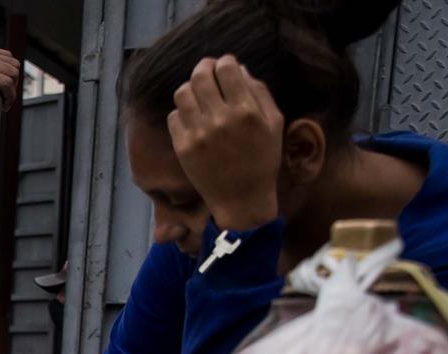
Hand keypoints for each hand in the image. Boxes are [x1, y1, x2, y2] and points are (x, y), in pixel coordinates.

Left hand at [0, 46, 19, 126]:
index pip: (7, 83)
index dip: (10, 97)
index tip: (4, 105)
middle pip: (13, 72)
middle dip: (13, 87)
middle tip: (3, 98)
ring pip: (12, 62)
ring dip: (12, 75)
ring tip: (3, 87)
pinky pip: (5, 55)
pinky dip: (7, 65)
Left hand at [167, 56, 282, 231]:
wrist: (241, 198)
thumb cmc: (262, 160)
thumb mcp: (274, 123)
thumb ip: (259, 92)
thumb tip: (240, 69)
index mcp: (246, 111)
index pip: (226, 69)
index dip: (225, 61)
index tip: (226, 65)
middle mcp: (219, 120)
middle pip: (200, 76)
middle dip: (204, 67)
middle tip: (207, 70)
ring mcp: (198, 134)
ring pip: (182, 93)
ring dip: (190, 87)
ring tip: (198, 93)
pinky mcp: (182, 147)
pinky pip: (174, 116)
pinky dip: (182, 111)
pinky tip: (192, 116)